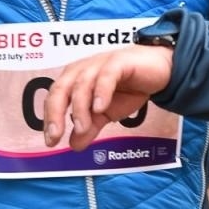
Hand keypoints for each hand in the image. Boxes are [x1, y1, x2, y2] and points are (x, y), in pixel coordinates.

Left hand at [42, 46, 173, 150]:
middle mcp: (83, 70)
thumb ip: (90, 127)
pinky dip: (101, 92)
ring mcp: (100, 64)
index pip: (54, 98)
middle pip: (61, 89)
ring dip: (79, 108)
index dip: (50, 119)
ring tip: (82, 128)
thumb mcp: (106, 112)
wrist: (159, 70)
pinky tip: (100, 108)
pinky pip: (106, 76)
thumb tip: (74, 145)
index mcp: (75, 80)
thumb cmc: (129, 87)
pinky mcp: (119, 62)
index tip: (51, 141)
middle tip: (56, 135)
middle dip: (55, 112)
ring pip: (82, 84)